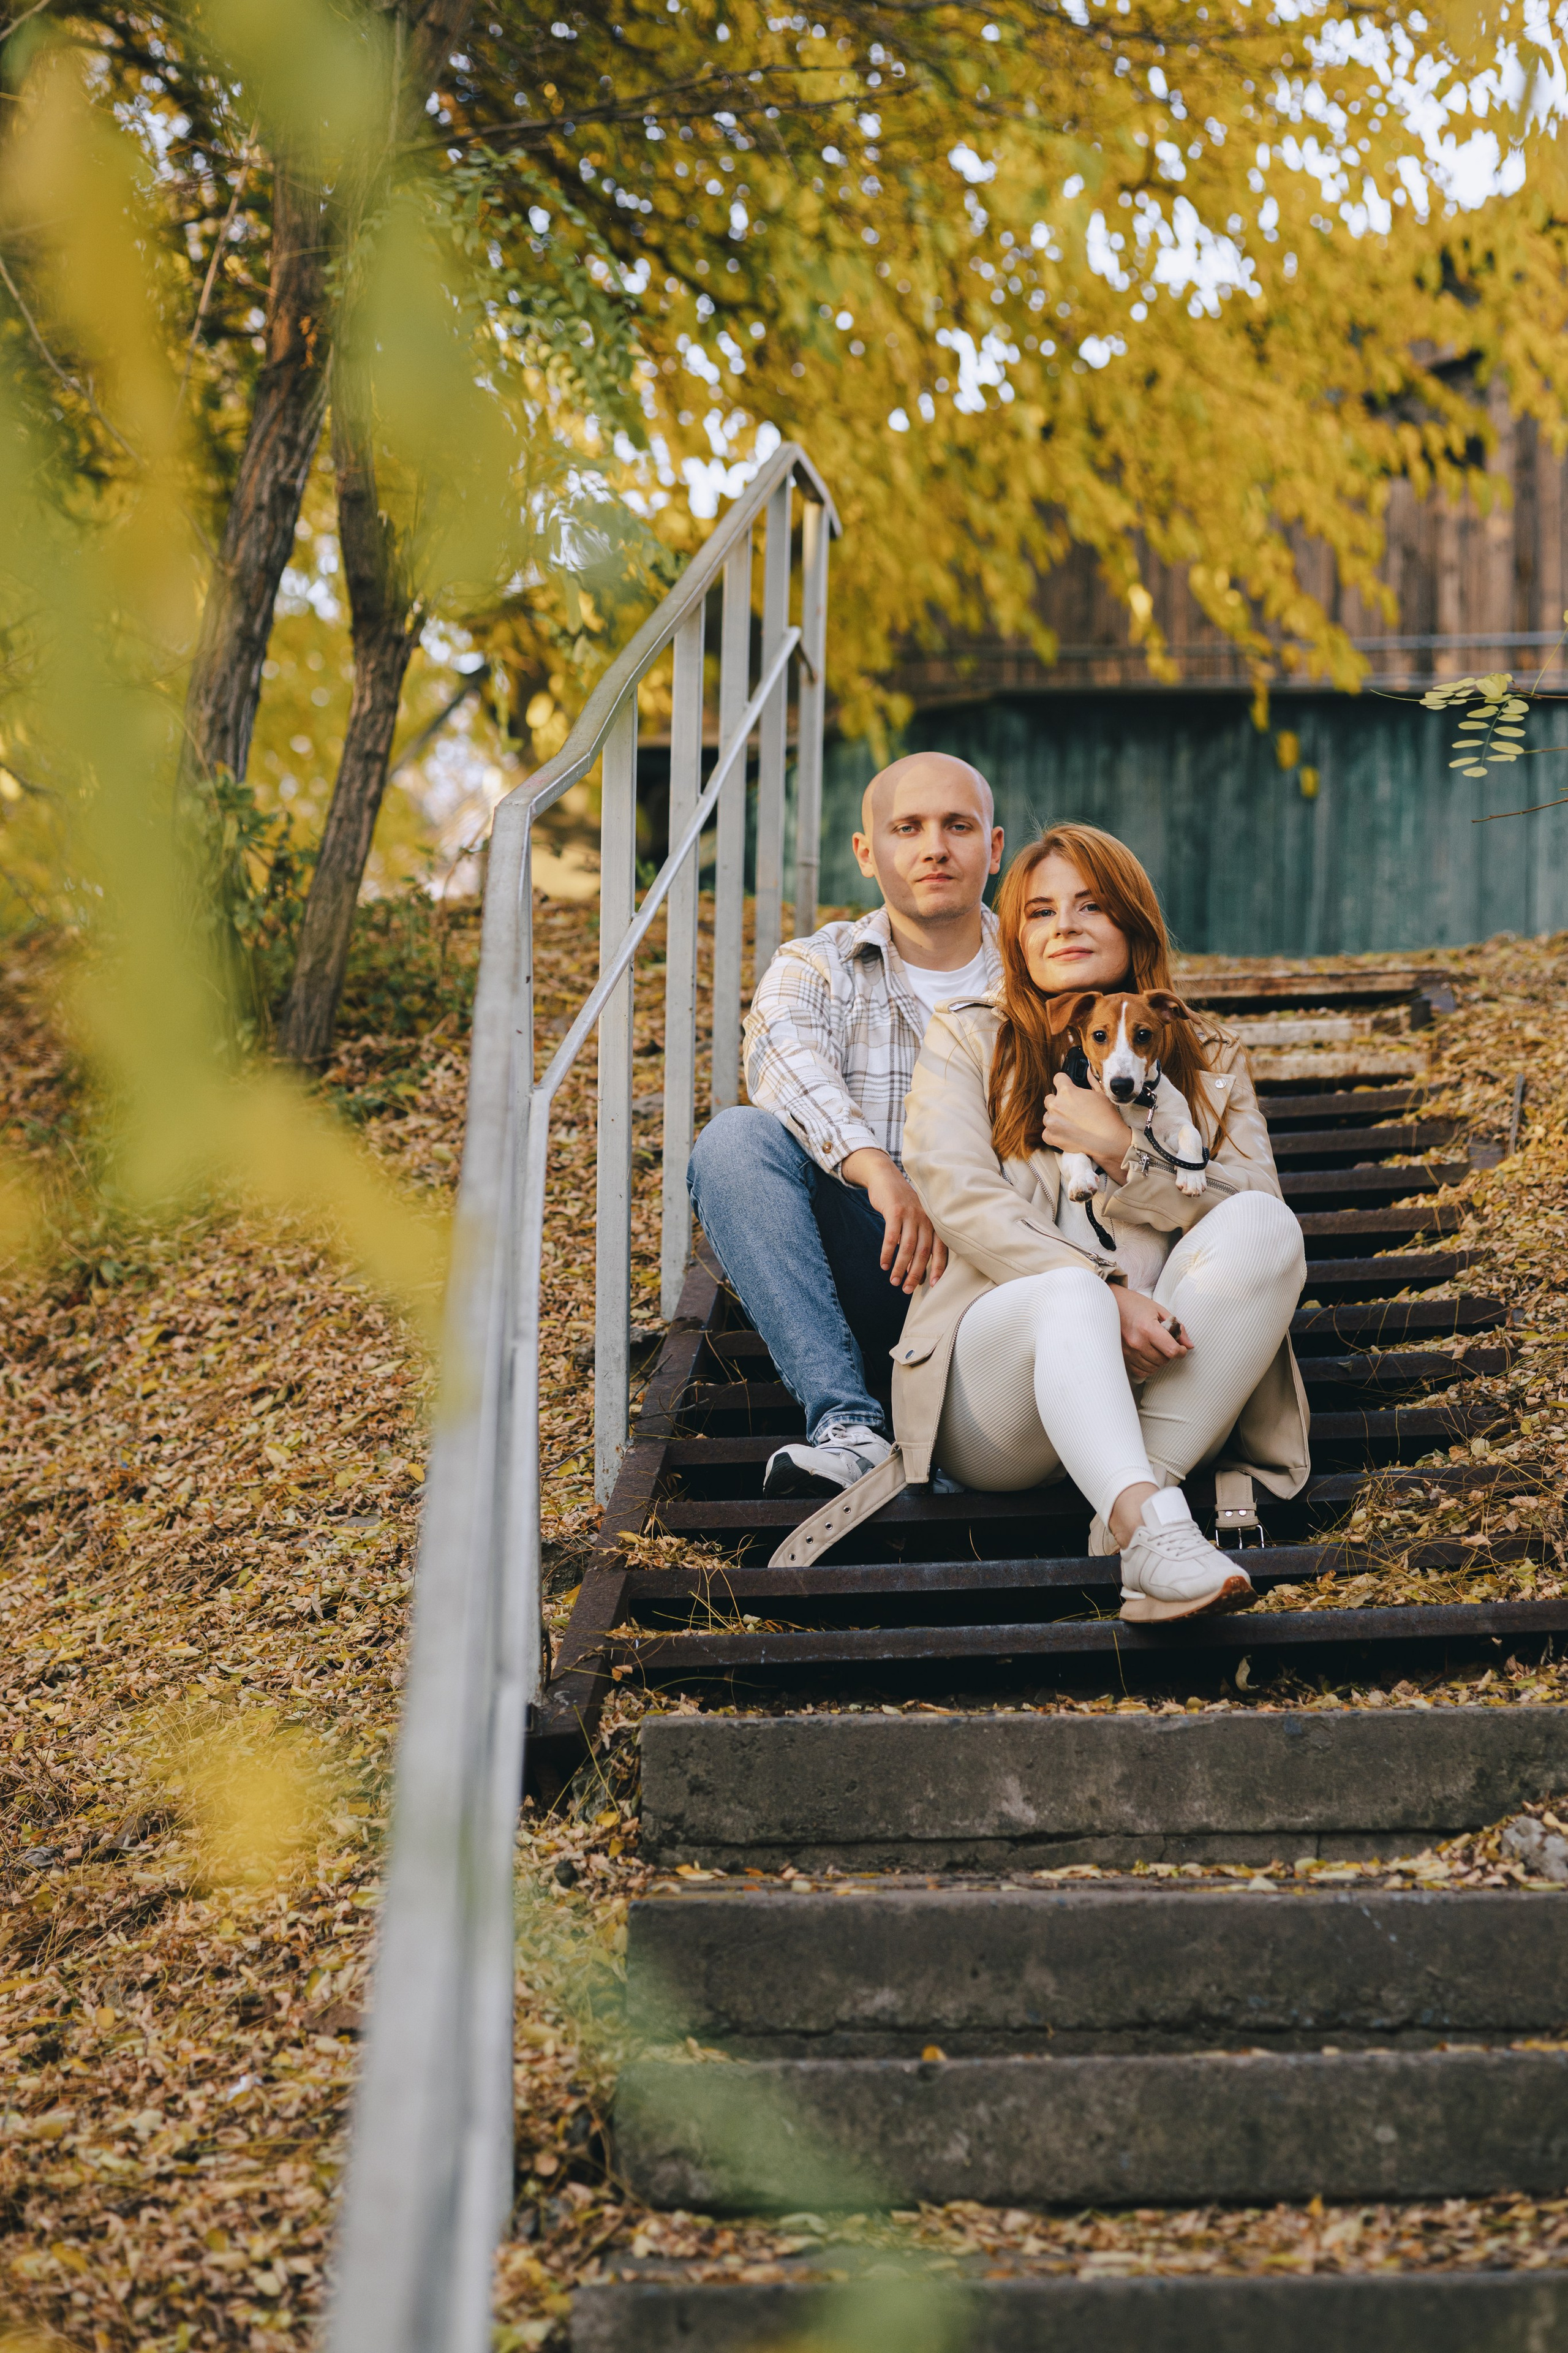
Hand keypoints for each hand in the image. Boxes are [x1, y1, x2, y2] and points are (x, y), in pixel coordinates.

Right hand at [841, 1148, 947, 1291]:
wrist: (885, 1177)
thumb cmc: (900, 1204)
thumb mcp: (912, 1220)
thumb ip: (915, 1242)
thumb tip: (912, 1271)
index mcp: (933, 1222)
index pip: (940, 1249)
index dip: (939, 1267)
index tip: (934, 1284)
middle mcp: (926, 1218)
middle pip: (924, 1252)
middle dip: (916, 1273)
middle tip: (907, 1289)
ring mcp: (911, 1214)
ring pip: (907, 1247)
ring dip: (900, 1267)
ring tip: (894, 1282)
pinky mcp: (895, 1211)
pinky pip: (891, 1237)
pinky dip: (887, 1253)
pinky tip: (883, 1264)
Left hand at [1040, 1070, 1135, 1184]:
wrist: (1109, 1140)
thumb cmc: (1107, 1116)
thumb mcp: (1101, 1094)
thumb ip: (1091, 1081)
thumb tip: (1088, 1070)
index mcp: (1067, 1091)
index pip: (1057, 1078)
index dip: (1064, 1082)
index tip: (1067, 1087)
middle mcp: (1056, 1105)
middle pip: (1049, 1098)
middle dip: (1058, 1102)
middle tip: (1071, 1109)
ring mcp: (1052, 1122)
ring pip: (1047, 1116)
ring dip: (1055, 1118)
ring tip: (1069, 1123)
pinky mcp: (1052, 1137)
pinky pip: (1046, 1133)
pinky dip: (1053, 1133)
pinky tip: (1064, 1133)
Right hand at [1116, 1286, 1191, 1379]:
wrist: (1109, 1303)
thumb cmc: (1135, 1304)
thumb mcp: (1159, 1310)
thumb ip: (1177, 1327)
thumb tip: (1189, 1345)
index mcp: (1148, 1328)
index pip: (1172, 1351)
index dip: (1182, 1351)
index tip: (1182, 1348)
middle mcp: (1137, 1342)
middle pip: (1163, 1360)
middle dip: (1169, 1354)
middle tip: (1166, 1343)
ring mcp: (1127, 1351)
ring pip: (1153, 1367)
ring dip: (1159, 1360)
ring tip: (1156, 1347)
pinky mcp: (1122, 1357)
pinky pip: (1140, 1371)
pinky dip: (1148, 1367)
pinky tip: (1148, 1355)